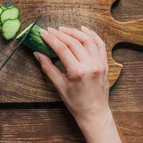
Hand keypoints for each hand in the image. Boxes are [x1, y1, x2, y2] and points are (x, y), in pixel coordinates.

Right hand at [34, 27, 133, 142]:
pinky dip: (91, 34)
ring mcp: (99, 64)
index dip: (51, 39)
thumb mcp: (59, 86)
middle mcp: (90, 65)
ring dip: (74, 32)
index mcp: (77, 72)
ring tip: (63, 29)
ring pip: (87, 40)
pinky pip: (100, 44)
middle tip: (50, 30)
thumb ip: (48, 68)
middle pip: (74, 42)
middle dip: (60, 34)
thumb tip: (37, 53)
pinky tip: (83, 29)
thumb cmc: (76, 103)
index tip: (43, 33)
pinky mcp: (105, 64)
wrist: (95, 113)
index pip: (63, 49)